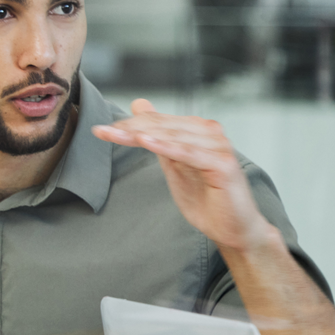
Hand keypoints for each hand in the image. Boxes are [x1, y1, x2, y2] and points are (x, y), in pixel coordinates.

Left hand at [94, 100, 275, 253]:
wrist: (233, 228)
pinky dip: (167, 146)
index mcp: (199, 130)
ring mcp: (219, 147)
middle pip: (164, 126)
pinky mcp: (223, 164)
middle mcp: (211, 133)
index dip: (129, 124)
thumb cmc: (207, 199)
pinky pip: (189, 153)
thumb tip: (139, 105)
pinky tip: (146, 141)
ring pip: (174, 137)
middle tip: (102, 131)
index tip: (101, 130)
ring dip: (143, 135)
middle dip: (131, 128)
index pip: (158, 122)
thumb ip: (158, 136)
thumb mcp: (174, 164)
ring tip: (117, 134)